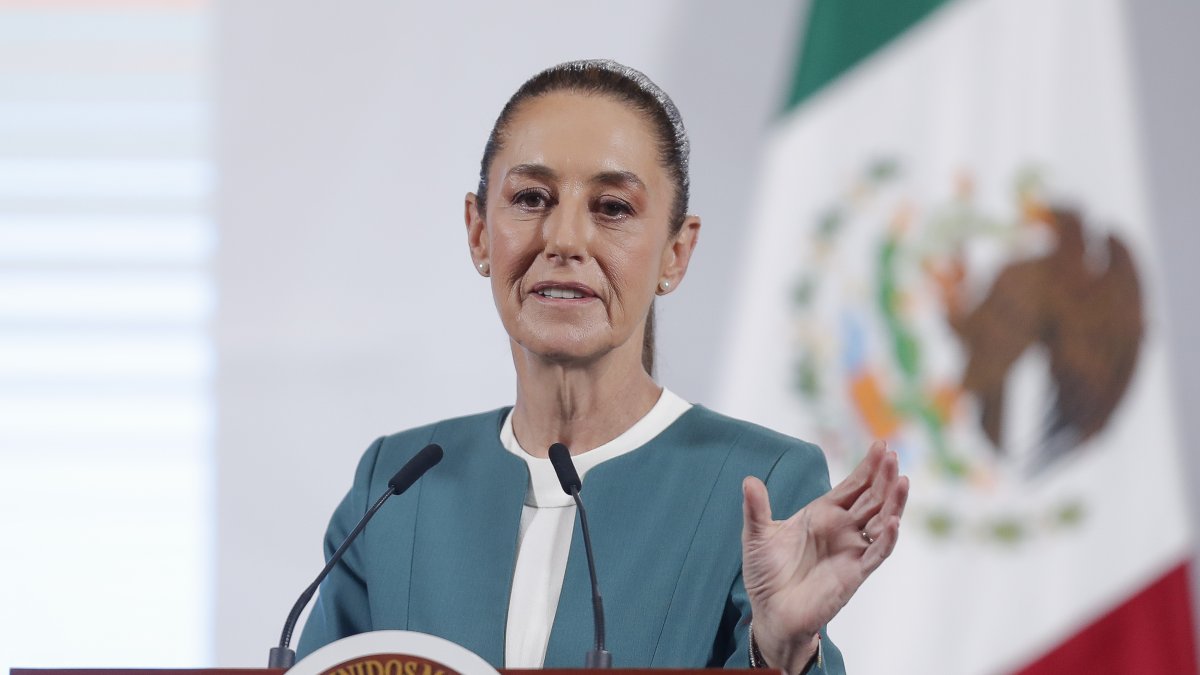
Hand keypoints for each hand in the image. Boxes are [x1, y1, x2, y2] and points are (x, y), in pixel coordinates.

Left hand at [741, 441, 907, 673]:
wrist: (770, 612)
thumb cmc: (766, 574)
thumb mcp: (757, 535)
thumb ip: (755, 508)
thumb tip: (749, 480)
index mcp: (823, 514)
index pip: (853, 486)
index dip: (868, 467)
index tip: (882, 445)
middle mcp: (842, 529)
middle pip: (872, 498)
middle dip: (883, 477)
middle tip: (893, 455)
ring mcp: (851, 550)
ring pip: (881, 521)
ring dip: (893, 502)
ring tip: (902, 480)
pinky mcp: (855, 573)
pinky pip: (876, 553)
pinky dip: (886, 538)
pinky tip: (894, 521)